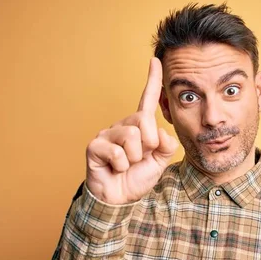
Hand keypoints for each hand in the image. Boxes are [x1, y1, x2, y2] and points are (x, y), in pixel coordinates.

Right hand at [85, 58, 178, 204]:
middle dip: (148, 144)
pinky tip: (115, 169)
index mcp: (139, 127)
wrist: (119, 199)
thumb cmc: (137, 178)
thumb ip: (166, 145)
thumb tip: (159, 131)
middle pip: (143, 120)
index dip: (152, 80)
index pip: (147, 100)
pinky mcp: (94, 146)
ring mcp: (106, 134)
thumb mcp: (160, 161)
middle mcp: (122, 126)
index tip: (155, 60)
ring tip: (125, 165)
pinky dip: (121, 166)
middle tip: (139, 159)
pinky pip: (117, 152)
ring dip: (134, 158)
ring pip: (131, 137)